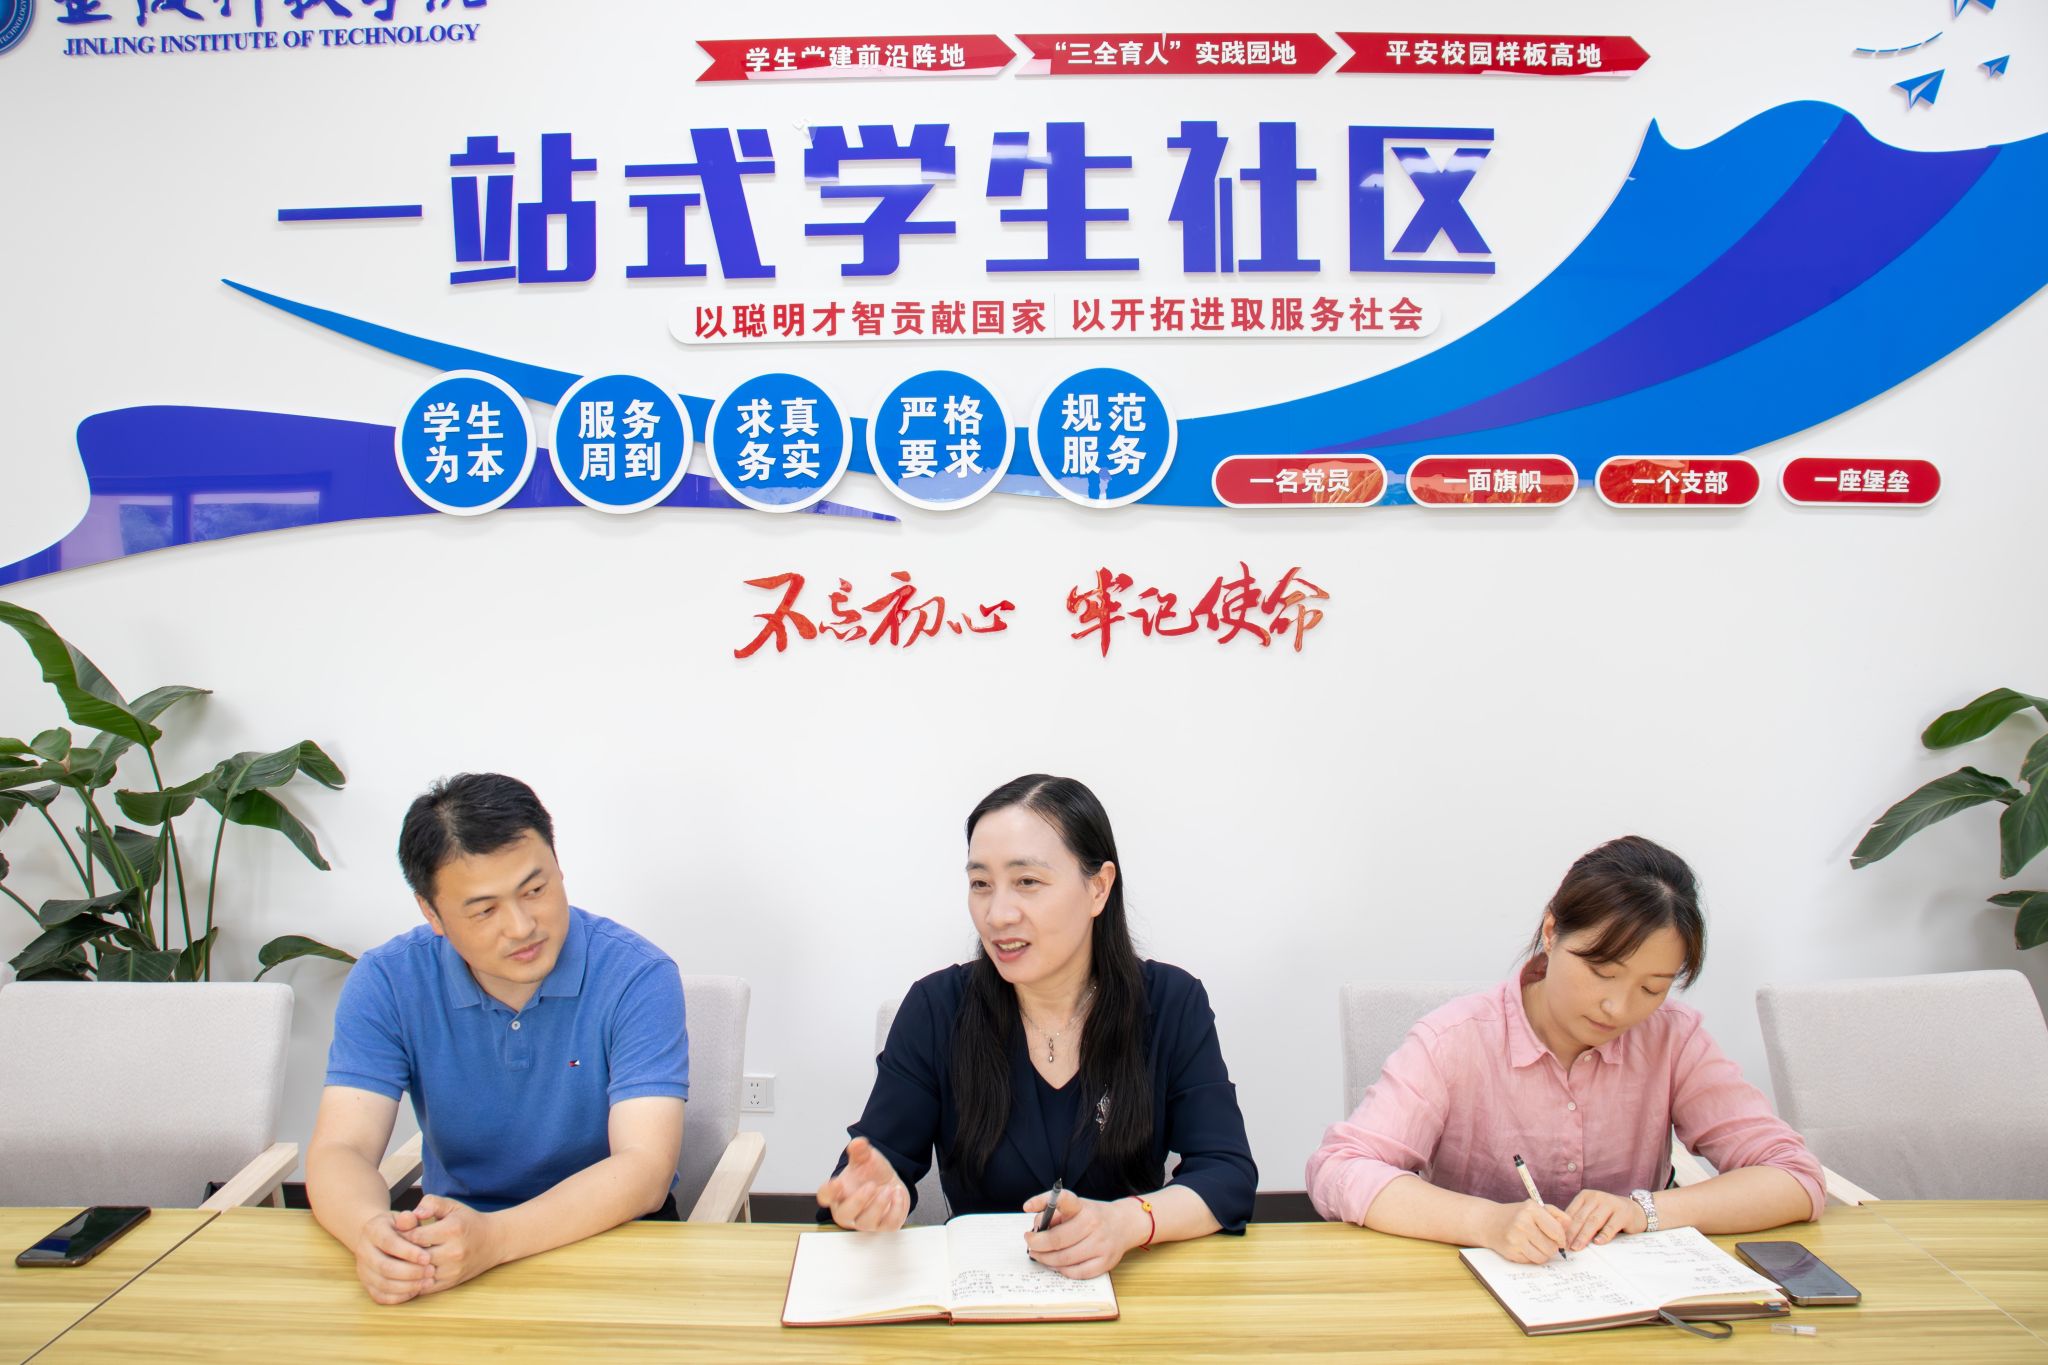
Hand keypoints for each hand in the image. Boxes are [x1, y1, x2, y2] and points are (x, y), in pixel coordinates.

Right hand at [352, 1209, 435, 1304]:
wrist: (378, 1238)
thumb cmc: (398, 1227)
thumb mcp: (404, 1218)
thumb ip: (410, 1219)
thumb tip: (414, 1216)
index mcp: (372, 1230)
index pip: (389, 1243)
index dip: (409, 1252)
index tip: (428, 1257)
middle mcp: (363, 1251)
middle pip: (385, 1267)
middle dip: (410, 1271)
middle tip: (432, 1271)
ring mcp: (363, 1270)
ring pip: (383, 1284)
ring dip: (408, 1286)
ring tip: (428, 1281)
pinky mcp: (367, 1285)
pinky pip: (381, 1296)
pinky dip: (399, 1296)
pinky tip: (416, 1290)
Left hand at [401, 1194, 502, 1293]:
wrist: (494, 1241)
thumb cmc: (468, 1221)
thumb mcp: (452, 1206)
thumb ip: (431, 1203)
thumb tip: (413, 1213)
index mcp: (452, 1230)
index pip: (414, 1236)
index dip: (401, 1234)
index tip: (396, 1232)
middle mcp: (453, 1252)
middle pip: (414, 1257)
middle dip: (399, 1254)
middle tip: (391, 1249)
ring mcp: (453, 1270)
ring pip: (417, 1275)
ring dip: (404, 1270)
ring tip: (396, 1261)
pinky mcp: (451, 1283)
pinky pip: (424, 1287)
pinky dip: (412, 1282)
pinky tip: (407, 1273)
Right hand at [816, 1137, 909, 1231]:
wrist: (890, 1183)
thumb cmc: (871, 1174)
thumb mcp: (865, 1159)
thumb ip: (860, 1151)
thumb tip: (858, 1142)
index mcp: (838, 1194)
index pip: (825, 1196)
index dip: (828, 1191)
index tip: (837, 1183)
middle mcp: (848, 1211)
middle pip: (844, 1214)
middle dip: (858, 1201)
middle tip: (871, 1185)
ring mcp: (865, 1222)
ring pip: (866, 1222)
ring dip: (879, 1204)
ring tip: (889, 1188)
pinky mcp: (884, 1226)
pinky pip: (889, 1224)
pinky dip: (896, 1208)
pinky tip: (898, 1194)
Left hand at [1021, 1190, 1140, 1279]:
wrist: (1123, 1224)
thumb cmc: (1092, 1216)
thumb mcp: (1074, 1207)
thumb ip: (1053, 1216)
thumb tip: (1036, 1231)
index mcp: (1082, 1207)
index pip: (1063, 1199)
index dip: (1042, 1201)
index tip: (1026, 1207)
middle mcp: (1093, 1223)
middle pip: (1057, 1239)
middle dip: (1037, 1244)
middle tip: (1030, 1244)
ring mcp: (1101, 1244)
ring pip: (1064, 1259)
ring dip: (1046, 1259)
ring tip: (1039, 1255)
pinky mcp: (1106, 1262)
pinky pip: (1076, 1272)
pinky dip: (1062, 1270)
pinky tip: (1056, 1264)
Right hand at [1485, 1199, 1570, 1264]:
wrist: (1489, 1222)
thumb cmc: (1518, 1215)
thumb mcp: (1536, 1208)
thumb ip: (1556, 1215)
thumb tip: (1570, 1228)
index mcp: (1531, 1209)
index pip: (1557, 1231)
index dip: (1561, 1238)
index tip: (1559, 1239)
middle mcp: (1522, 1223)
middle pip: (1552, 1247)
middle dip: (1552, 1247)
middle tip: (1545, 1241)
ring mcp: (1515, 1238)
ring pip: (1543, 1257)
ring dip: (1543, 1254)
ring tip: (1536, 1245)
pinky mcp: (1511, 1252)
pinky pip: (1532, 1261)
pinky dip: (1532, 1257)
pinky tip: (1525, 1248)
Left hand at [1564, 1189, 1647, 1249]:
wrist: (1635, 1210)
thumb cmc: (1609, 1214)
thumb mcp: (1592, 1212)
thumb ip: (1580, 1219)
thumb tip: (1561, 1235)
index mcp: (1585, 1196)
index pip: (1571, 1212)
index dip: (1564, 1227)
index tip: (1557, 1239)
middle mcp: (1596, 1197)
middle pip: (1581, 1218)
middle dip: (1571, 1233)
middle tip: (1565, 1246)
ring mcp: (1610, 1203)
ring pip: (1593, 1221)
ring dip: (1583, 1236)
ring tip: (1577, 1247)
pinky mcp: (1623, 1213)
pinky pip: (1611, 1226)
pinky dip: (1604, 1235)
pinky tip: (1598, 1243)